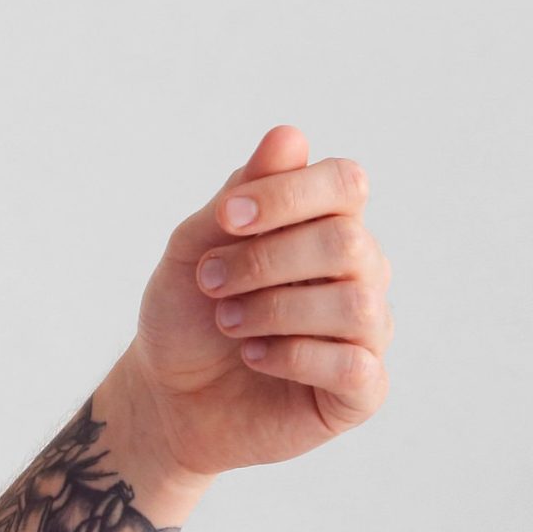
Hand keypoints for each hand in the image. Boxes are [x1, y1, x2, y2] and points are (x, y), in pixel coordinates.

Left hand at [119, 124, 392, 481]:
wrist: (166, 396)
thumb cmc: (187, 314)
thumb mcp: (196, 247)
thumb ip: (242, 195)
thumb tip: (289, 135)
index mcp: (327, 225)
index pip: (345, 183)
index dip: (289, 194)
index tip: (226, 219)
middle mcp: (359, 273)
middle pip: (348, 242)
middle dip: (267, 260)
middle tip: (211, 282)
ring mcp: (365, 332)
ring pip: (356, 304)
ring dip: (276, 309)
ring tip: (228, 322)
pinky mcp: (360, 391)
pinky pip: (354, 366)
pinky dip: (294, 357)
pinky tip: (254, 356)